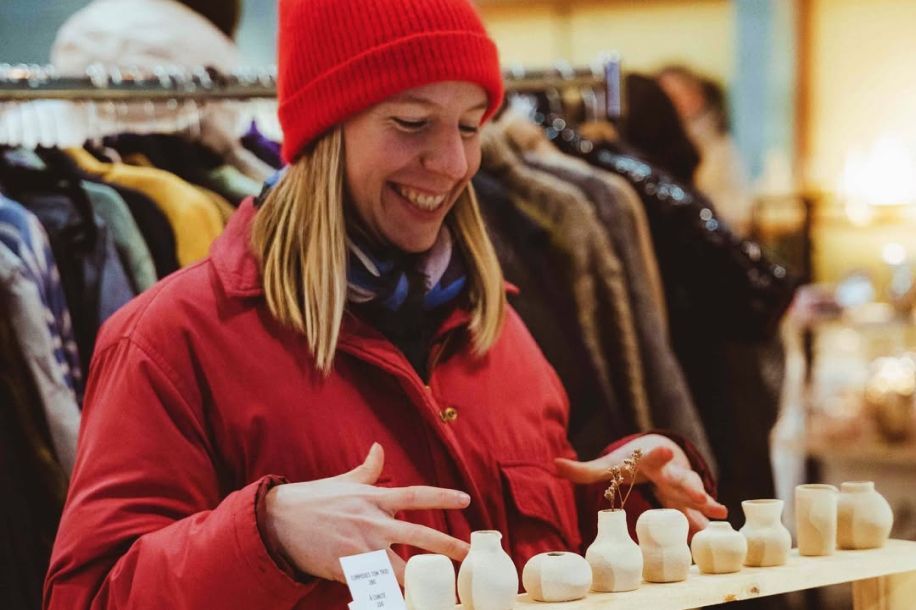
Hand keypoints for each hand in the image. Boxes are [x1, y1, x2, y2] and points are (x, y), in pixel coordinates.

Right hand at [262, 443, 470, 583]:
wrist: (278, 521)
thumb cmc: (312, 500)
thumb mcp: (343, 482)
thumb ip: (367, 470)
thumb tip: (379, 449)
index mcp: (374, 499)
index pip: (417, 495)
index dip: (443, 497)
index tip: (466, 500)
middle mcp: (372, 522)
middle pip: (419, 535)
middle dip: (447, 545)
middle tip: (469, 553)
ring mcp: (361, 547)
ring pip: (401, 568)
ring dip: (420, 580)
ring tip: (439, 589)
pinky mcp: (347, 569)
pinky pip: (374, 586)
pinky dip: (386, 595)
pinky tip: (398, 602)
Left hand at [554, 434, 726, 532]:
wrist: (661, 451)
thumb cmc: (632, 461)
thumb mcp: (611, 465)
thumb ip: (585, 469)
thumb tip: (555, 465)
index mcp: (647, 459)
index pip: (651, 456)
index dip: (656, 454)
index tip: (663, 450)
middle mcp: (667, 469)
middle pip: (676, 476)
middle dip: (684, 482)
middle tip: (694, 490)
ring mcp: (680, 483)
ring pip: (692, 490)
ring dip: (701, 498)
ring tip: (714, 507)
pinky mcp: (687, 497)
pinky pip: (698, 506)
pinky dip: (709, 510)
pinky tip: (721, 514)